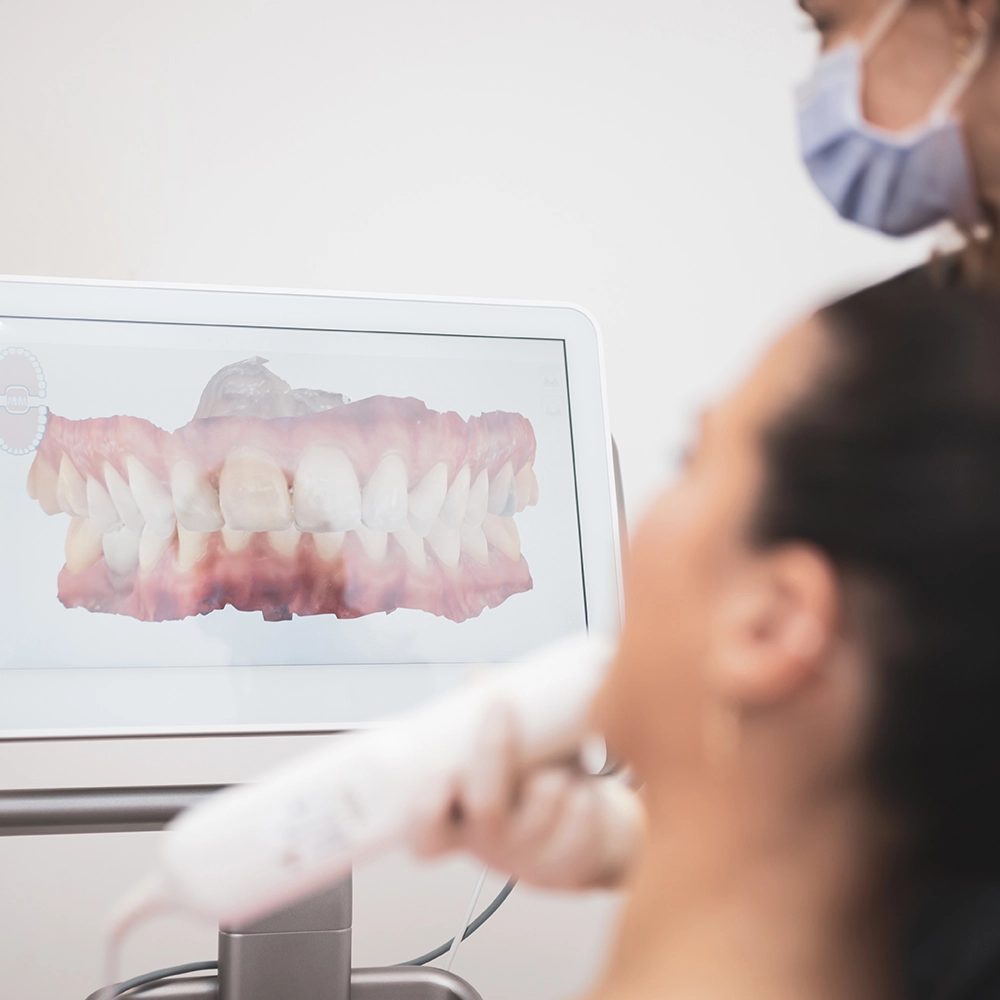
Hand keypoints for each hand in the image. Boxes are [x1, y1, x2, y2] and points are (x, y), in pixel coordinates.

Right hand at [408, 701, 644, 889]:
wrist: (585, 840)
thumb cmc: (529, 795)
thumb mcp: (500, 763)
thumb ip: (483, 722)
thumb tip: (476, 677)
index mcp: (460, 824)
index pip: (426, 834)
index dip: (427, 809)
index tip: (442, 771)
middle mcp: (491, 845)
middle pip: (486, 809)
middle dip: (495, 753)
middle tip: (501, 708)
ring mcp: (532, 856)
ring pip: (542, 805)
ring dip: (552, 772)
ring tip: (561, 761)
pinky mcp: (573, 858)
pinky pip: (581, 814)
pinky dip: (586, 788)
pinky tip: (586, 784)